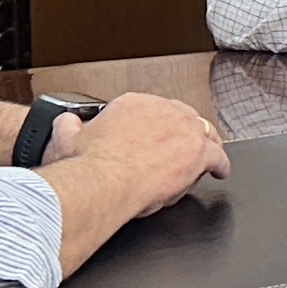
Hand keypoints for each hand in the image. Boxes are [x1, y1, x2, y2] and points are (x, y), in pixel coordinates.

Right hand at [65, 93, 229, 205]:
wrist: (101, 182)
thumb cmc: (86, 166)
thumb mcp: (67, 139)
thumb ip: (69, 127)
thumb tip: (66, 123)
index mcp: (133, 104)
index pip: (154, 110)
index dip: (157, 128)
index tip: (154, 139)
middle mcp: (162, 110)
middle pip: (183, 118)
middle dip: (183, 134)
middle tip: (180, 150)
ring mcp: (184, 130)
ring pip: (203, 134)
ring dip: (205, 145)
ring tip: (206, 157)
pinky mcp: (198, 153)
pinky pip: (218, 157)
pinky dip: (220, 165)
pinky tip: (220, 171)